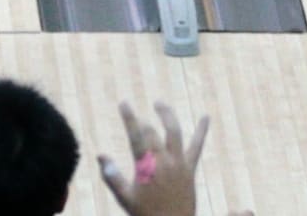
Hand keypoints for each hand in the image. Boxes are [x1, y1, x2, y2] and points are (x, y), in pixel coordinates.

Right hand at [98, 101, 208, 215]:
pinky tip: (206, 116)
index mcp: (147, 167)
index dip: (129, 117)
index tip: (124, 102)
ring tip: (159, 104)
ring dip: (167, 116)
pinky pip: (197, 146)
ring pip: (174, 132)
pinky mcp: (189, 169)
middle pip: (153, 132)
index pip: (136, 136)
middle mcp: (164, 161)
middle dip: (144, 123)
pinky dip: (201, 131)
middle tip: (137, 120)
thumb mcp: (125, 198)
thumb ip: (112, 176)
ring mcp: (179, 164)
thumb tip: (100, 156)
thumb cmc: (146, 214)